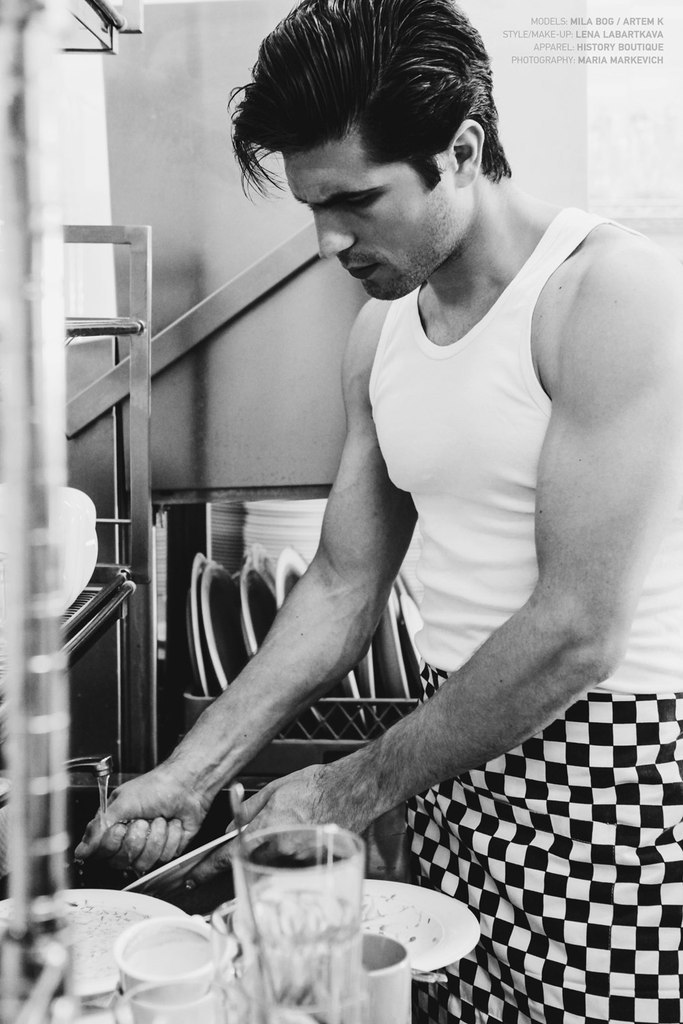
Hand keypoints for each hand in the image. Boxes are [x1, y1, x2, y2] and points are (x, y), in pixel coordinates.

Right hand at [74, 762, 211, 873]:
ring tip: (160, 818)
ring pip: (145, 861)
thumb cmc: (157, 785)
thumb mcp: (123, 802)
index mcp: (114, 826)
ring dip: (156, 836)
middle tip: (143, 820)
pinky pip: (165, 856)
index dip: (112, 843)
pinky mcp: (167, 849)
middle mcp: (129, 839)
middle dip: (136, 837)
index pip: (102, 853)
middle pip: (123, 861)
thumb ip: (99, 828)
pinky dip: (171, 836)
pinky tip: (173, 823)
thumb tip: (81, 851)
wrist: (188, 784)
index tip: (121, 827)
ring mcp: (148, 846)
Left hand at [184, 764, 337, 887]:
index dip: (207, 870)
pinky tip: (303, 837)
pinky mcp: (314, 867)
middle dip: (249, 856)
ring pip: (272, 868)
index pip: (228, 855)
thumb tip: (230, 827)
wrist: (354, 789)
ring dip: (272, 856)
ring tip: (291, 831)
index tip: (193, 879)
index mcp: (267, 829)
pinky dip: (291, 857)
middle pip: (251, 864)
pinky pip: (293, 868)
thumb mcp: (274, 789)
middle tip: (263, 839)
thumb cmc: (318, 785)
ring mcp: (300, 862)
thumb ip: (248, 811)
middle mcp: (282, 850)